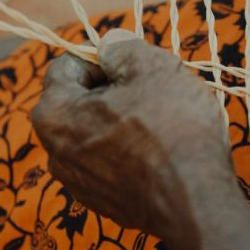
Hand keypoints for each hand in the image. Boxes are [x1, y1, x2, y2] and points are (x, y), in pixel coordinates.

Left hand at [32, 30, 235, 243]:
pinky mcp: (103, 204)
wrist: (195, 202)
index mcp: (54, 114)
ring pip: (97, 133)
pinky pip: (111, 163)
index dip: (102, 55)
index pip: (66, 66)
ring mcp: (78, 183)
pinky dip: (131, 151)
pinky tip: (162, 152)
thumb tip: (110, 46)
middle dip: (113, 90)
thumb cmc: (172, 129)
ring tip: (162, 121)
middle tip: (153, 89)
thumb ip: (122, 48)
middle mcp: (55, 152)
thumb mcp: (152, 68)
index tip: (133, 60)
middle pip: (80, 102)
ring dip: (123, 121)